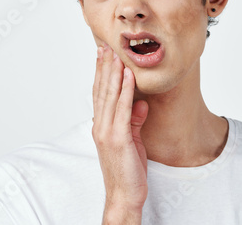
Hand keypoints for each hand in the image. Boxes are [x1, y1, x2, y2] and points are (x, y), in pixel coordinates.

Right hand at [92, 45, 148, 223]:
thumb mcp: (133, 140)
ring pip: (110, 96)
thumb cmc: (127, 170)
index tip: (103, 56)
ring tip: (115, 54)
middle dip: (104, 67)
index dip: (101, 74)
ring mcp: (107, 132)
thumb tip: (141, 103)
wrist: (124, 194)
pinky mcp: (117, 138)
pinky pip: (122, 109)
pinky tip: (128, 76)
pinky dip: (125, 91)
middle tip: (105, 46)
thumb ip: (135, 121)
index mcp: (102, 125)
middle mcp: (100, 126)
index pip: (101, 94)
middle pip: (102, 91)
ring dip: (113, 73)